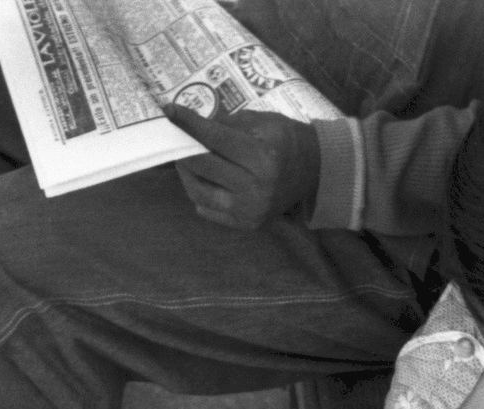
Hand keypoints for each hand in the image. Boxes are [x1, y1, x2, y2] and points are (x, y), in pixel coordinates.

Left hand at [163, 105, 318, 229]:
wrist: (314, 172)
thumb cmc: (286, 140)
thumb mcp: (262, 122)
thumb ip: (226, 123)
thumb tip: (192, 123)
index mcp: (263, 158)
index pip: (215, 138)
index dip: (189, 123)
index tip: (169, 110)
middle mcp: (256, 188)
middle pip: (203, 165)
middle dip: (184, 148)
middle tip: (177, 137)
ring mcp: (250, 210)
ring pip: (199, 191)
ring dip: (186, 172)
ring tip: (186, 158)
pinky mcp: (245, 224)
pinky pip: (207, 209)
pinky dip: (198, 191)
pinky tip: (201, 177)